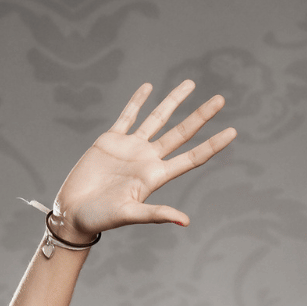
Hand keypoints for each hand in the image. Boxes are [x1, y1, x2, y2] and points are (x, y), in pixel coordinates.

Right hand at [51, 80, 236, 241]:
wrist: (73, 212)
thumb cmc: (101, 218)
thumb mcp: (130, 214)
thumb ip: (157, 214)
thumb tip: (185, 221)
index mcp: (156, 176)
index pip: (192, 157)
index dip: (212, 145)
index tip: (233, 132)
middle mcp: (147, 159)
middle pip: (181, 133)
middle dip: (201, 116)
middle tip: (221, 100)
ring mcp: (131, 148)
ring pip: (158, 119)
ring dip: (173, 101)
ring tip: (190, 84)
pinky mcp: (111, 141)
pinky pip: (128, 116)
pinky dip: (138, 101)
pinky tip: (149, 87)